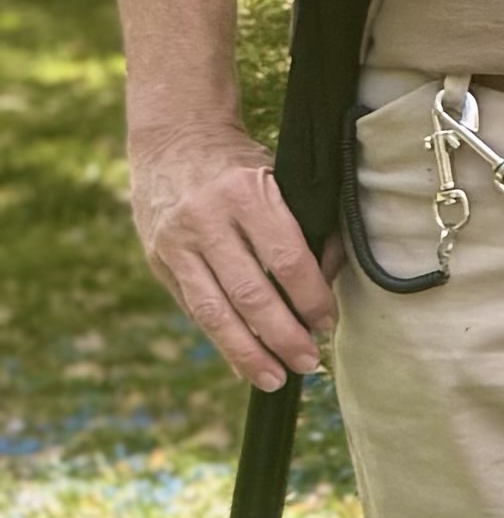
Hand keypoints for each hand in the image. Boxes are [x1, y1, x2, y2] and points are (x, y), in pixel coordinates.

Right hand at [129, 122, 332, 388]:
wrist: (174, 140)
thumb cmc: (242, 164)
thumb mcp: (280, 178)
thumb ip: (303, 225)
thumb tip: (328, 280)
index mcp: (247, 194)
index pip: (286, 258)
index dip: (309, 296)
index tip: (327, 322)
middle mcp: (207, 221)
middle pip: (249, 292)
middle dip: (282, 334)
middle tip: (308, 361)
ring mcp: (178, 244)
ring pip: (215, 310)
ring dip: (248, 351)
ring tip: (275, 377)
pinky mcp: (160, 262)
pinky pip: (195, 308)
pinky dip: (221, 338)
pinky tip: (243, 361)